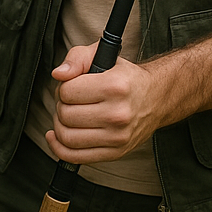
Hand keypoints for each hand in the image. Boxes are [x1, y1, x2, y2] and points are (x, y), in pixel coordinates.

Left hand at [44, 41, 159, 164]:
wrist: (155, 98)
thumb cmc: (125, 76)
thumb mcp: (101, 55)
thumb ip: (76, 58)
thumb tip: (58, 74)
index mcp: (114, 87)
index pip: (67, 92)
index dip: (62, 86)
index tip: (71, 85)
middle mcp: (118, 114)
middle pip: (65, 115)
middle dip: (60, 105)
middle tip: (69, 100)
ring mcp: (117, 137)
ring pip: (67, 137)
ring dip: (60, 125)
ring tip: (68, 115)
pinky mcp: (116, 152)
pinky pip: (76, 156)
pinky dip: (59, 148)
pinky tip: (56, 137)